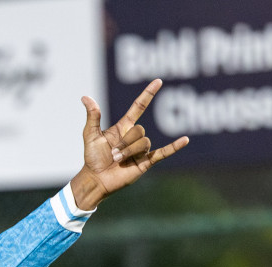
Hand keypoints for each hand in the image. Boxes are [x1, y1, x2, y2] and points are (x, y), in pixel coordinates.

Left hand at [70, 79, 188, 209]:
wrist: (96, 179)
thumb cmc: (92, 158)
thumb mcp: (91, 135)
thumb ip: (92, 116)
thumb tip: (85, 97)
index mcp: (124, 127)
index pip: (139, 107)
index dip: (148, 94)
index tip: (158, 82)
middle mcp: (134, 137)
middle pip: (139, 130)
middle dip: (125, 142)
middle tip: (113, 153)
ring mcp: (141, 150)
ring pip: (144, 143)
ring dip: (130, 151)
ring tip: (118, 160)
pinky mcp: (145, 162)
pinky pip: (163, 152)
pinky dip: (174, 147)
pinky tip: (185, 140)